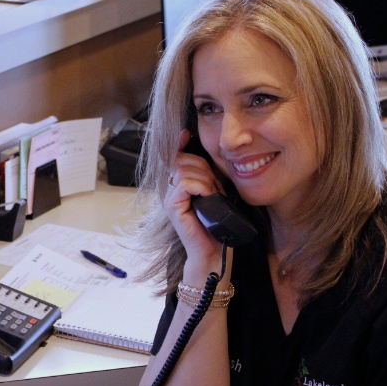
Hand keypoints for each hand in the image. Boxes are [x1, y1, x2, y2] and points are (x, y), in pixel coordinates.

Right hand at [165, 130, 224, 280]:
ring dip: (205, 178)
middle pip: (183, 159)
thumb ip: (208, 174)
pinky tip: (208, 196)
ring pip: (184, 169)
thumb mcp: (215, 192)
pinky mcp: (172, 207)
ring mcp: (169, 198)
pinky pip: (186, 183)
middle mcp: (170, 190)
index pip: (175, 156)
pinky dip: (201, 186)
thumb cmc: (217, 224)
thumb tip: (207, 153)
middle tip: (215, 187)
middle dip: (204, 167)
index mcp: (178, 185)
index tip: (186, 134)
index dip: (180, 143)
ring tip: (213, 195)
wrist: (214, 252)